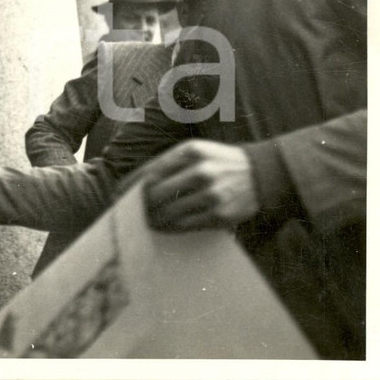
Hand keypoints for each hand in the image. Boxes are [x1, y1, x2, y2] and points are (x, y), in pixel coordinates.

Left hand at [130, 140, 257, 231]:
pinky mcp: (220, 214)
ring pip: (168, 211)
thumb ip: (169, 163)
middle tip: (129, 211)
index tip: (118, 193)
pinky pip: (185, 224)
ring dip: (151, 218)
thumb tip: (137, 183)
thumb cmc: (220, 162)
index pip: (150, 171)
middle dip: (139, 204)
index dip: (131, 185)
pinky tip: (161, 227)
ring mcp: (211, 194)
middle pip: (155, 193)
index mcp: (190, 152)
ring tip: (143, 221)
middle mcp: (200, 171)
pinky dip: (169, 227)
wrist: (261, 173)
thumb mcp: (197, 151)